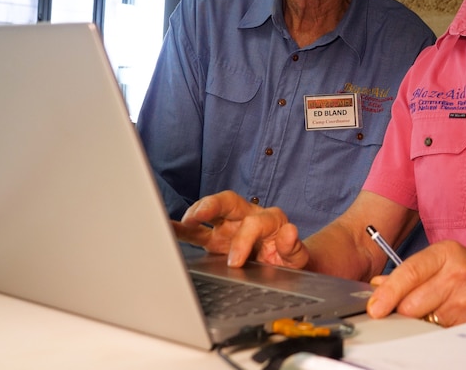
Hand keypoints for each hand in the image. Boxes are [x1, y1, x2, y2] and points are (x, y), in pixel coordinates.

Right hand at [172, 191, 309, 267]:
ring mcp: (230, 225)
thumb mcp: (298, 255)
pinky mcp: (216, 238)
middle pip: (228, 201)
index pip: (253, 223)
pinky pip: (197, 231)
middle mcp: (247, 215)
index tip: (234, 262)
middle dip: (211, 206)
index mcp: (269, 219)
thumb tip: (289, 231)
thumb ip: (293, 245)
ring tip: (181, 222)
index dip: (242, 241)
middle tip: (196, 218)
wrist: (284, 264)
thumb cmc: (289, 257)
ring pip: (211, 211)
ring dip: (195, 214)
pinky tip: (167, 229)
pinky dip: (182, 229)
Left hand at [365, 240, 465, 325]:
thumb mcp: (445, 261)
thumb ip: (411, 272)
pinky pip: (442, 333)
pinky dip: (438, 331)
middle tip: (408, 310)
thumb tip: (377, 286)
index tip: (374, 309)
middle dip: (404, 311)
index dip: (388, 294)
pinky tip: (447, 321)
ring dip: (423, 322)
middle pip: (412, 304)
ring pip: (426, 322)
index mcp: (446, 253)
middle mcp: (457, 275)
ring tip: (436, 311)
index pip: (409, 273)